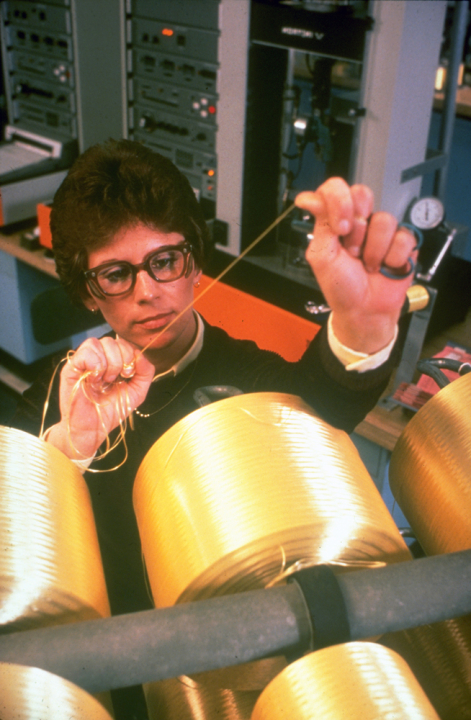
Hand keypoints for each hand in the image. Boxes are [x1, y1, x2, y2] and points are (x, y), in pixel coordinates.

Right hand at [47, 337, 154, 460]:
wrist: (93, 429)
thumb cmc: (111, 411)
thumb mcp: (136, 392)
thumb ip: (145, 372)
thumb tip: (141, 355)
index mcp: (112, 361)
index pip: (123, 343)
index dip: (130, 354)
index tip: (129, 374)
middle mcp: (97, 358)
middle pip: (112, 340)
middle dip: (121, 359)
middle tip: (116, 379)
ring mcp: (83, 362)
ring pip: (99, 342)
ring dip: (108, 363)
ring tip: (104, 381)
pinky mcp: (71, 368)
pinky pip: (85, 352)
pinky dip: (95, 365)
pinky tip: (94, 380)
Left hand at [295, 178, 417, 353]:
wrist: (364, 311)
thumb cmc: (341, 287)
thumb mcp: (321, 256)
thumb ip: (320, 224)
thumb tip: (309, 197)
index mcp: (335, 220)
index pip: (335, 188)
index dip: (339, 201)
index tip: (340, 227)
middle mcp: (359, 220)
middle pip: (363, 194)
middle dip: (357, 228)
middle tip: (352, 250)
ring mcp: (381, 230)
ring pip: (384, 219)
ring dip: (373, 250)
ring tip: (368, 265)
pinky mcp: (403, 242)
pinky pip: (403, 237)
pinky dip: (391, 258)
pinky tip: (384, 267)